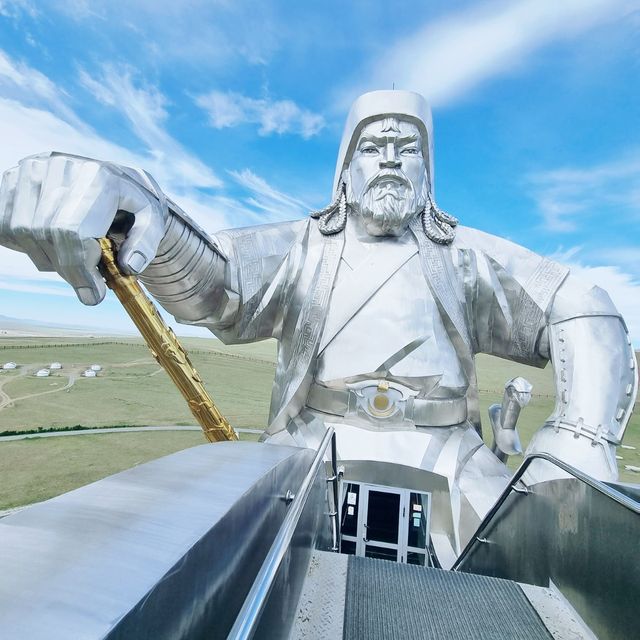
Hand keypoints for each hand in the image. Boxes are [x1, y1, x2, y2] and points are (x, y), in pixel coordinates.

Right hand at [0, 152, 167, 304]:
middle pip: (46, 234)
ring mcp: (32, 170)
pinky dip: (26, 245)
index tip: (93, 294)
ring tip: (73, 257)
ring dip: (47, 258)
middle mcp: (60, 168)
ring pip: (22, 232)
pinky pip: (6, 225)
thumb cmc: (133, 203)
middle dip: (67, 269)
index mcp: (98, 177)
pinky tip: (52, 243)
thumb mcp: (152, 220)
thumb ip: (145, 244)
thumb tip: (128, 266)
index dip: (79, 269)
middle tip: (86, 285)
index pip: (73, 231)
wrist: (113, 177)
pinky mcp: (13, 179)